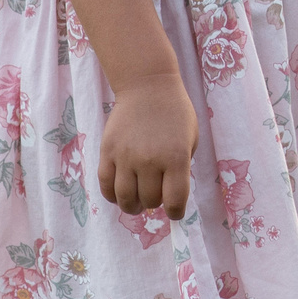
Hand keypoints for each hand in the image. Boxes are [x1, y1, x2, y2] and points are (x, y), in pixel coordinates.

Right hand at [99, 76, 200, 218]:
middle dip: (155, 203)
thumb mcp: (191, 139)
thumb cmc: (175, 113)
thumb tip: (170, 195)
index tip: (175, 211)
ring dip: (132, 206)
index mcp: (176, 158)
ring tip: (137, 203)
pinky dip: (112, 196)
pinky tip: (120, 194)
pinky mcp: (108, 152)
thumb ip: (182, 168)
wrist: (148, 86)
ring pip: (125, 198)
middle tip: (156, 196)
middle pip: (150, 200)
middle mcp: (150, 160)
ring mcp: (126, 156)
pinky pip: (106, 185)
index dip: (176, 213)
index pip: (175, 201)